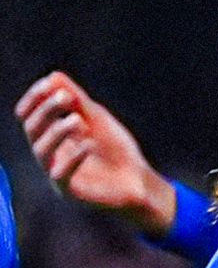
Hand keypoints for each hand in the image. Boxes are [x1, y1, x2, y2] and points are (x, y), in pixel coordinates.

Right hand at [16, 72, 175, 235]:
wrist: (139, 181)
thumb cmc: (116, 150)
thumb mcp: (97, 120)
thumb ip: (77, 101)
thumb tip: (53, 76)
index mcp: (51, 136)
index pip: (29, 115)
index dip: (35, 99)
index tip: (49, 84)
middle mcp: (49, 154)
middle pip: (31, 129)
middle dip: (46, 110)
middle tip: (66, 97)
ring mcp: (56, 173)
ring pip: (41, 151)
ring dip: (57, 131)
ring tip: (78, 120)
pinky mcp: (70, 192)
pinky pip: (60, 176)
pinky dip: (72, 158)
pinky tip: (88, 145)